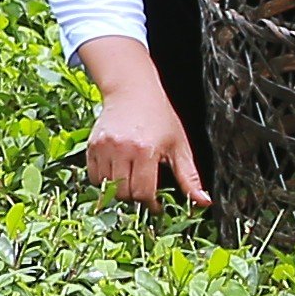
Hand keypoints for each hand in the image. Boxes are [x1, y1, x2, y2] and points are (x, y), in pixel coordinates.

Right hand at [75, 40, 208, 208]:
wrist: (132, 90)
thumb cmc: (159, 117)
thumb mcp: (179, 147)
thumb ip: (190, 177)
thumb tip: (203, 202)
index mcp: (145, 151)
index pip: (142, 192)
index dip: (151, 204)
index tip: (157, 205)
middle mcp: (121, 149)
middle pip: (123, 192)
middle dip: (135, 197)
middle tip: (144, 190)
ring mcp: (103, 147)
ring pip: (106, 186)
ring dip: (119, 189)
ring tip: (131, 179)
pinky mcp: (92, 145)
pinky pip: (93, 176)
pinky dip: (104, 180)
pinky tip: (118, 171)